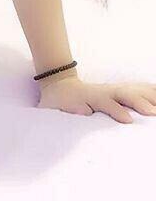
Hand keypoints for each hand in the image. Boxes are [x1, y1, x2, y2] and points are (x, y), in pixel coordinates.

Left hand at [37, 77, 155, 122]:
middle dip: (139, 101)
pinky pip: (138, 89)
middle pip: (124, 93)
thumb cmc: (63, 101)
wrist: (61, 86)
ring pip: (133, 90)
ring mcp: (114, 89)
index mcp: (91, 95)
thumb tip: (83, 114)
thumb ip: (73, 111)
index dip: (116, 109)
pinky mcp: (121, 91)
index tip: (127, 120)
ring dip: (148, 96)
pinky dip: (150, 90)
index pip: (105, 101)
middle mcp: (105, 90)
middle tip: (152, 113)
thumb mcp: (61, 107)